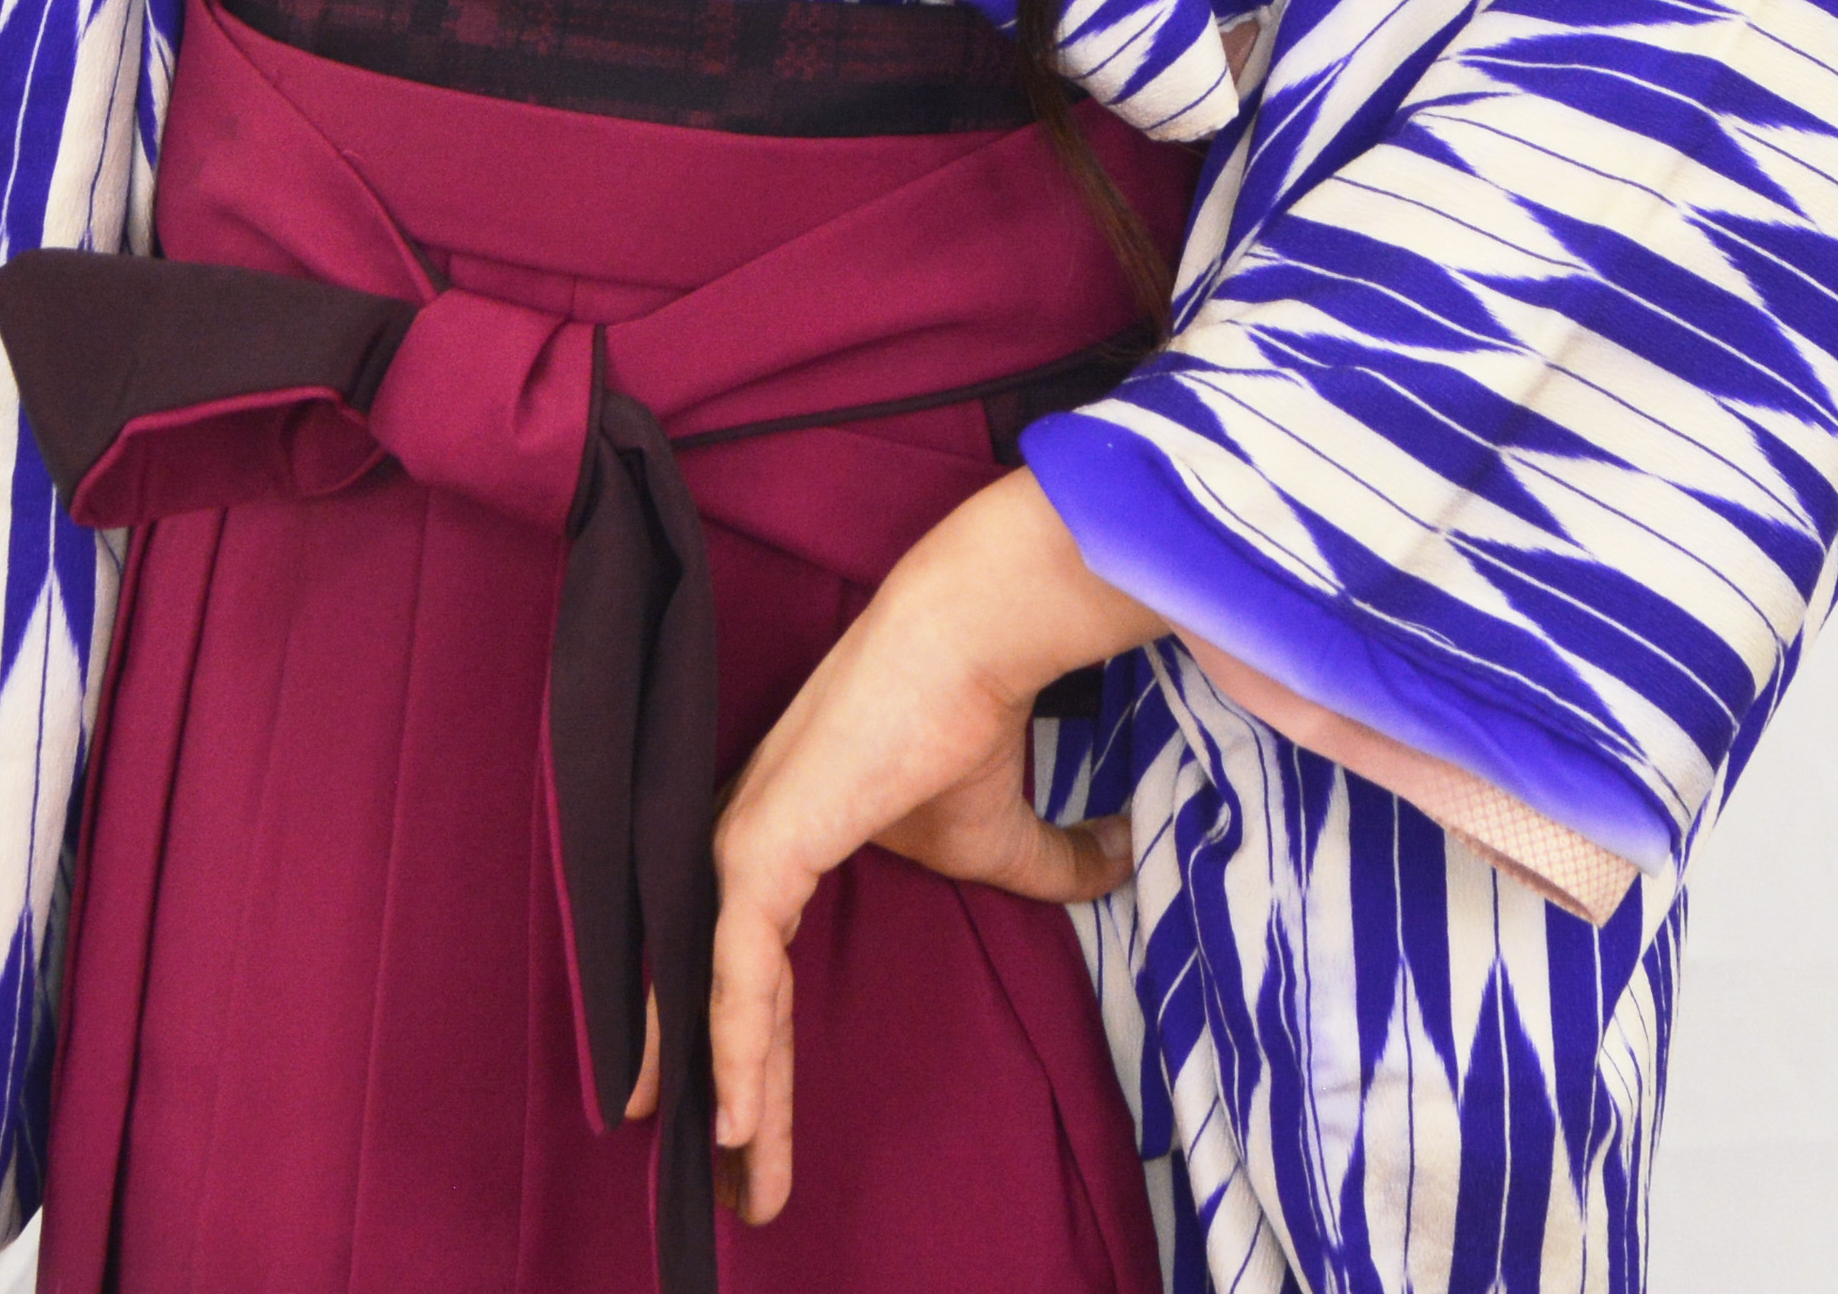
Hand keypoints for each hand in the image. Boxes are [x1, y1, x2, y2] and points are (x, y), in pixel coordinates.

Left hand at [634, 464, 1168, 1227]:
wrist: (973, 642)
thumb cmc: (976, 723)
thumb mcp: (1009, 832)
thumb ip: (1051, 864)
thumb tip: (1120, 864)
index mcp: (780, 850)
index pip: (753, 981)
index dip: (758, 1064)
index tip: (758, 1148)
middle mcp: (742, 851)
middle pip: (725, 1004)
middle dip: (732, 1104)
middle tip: (740, 1195)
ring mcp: (740, 847)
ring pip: (717, 1001)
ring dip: (730, 1096)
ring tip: (737, 1182)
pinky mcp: (756, 847)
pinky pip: (734, 971)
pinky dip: (734, 1045)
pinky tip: (734, 1117)